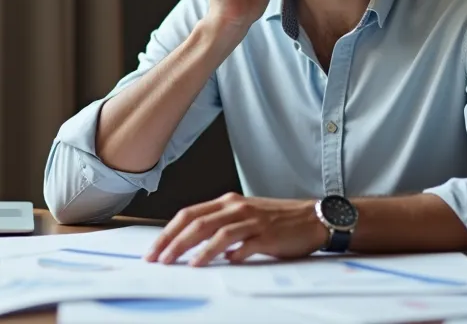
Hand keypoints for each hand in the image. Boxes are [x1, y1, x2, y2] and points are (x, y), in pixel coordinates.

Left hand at [144, 192, 326, 266]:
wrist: (313, 218)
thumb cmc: (278, 220)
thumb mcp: (245, 217)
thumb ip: (221, 227)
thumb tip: (196, 246)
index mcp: (227, 202)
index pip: (189, 214)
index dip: (168, 232)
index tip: (154, 249)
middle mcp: (236, 208)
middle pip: (196, 223)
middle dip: (173, 242)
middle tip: (158, 259)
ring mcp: (251, 220)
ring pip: (215, 232)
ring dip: (194, 249)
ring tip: (180, 264)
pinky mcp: (266, 235)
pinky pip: (241, 245)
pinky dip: (226, 255)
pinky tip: (215, 264)